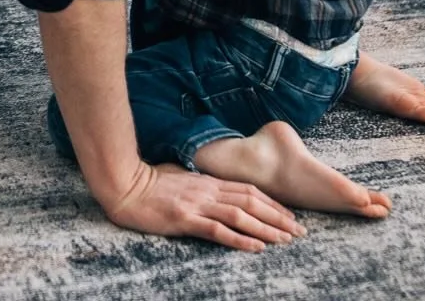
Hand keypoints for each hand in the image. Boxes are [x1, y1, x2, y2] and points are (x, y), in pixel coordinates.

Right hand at [104, 161, 305, 252]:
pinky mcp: (185, 219)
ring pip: (240, 215)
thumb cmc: (150, 183)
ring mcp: (197, 204)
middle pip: (251, 202)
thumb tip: (214, 191)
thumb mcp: (180, 178)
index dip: (272, 203)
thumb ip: (199, 185)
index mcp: (208, 181)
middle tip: (299, 231)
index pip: (249, 190)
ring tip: (285, 240)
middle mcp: (208, 190)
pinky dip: (239, 239)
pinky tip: (255, 247)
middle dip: (278, 217)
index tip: (290, 216)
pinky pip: (217, 230)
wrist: (125, 185)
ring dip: (266, 228)